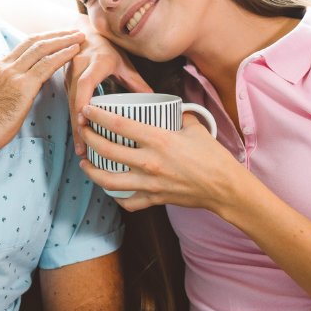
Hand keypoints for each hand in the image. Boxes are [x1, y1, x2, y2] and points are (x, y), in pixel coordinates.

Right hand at [0, 30, 84, 155]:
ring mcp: (12, 74)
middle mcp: (4, 67)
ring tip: (79, 37)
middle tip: (73, 31)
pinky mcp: (22, 86)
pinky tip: (74, 51)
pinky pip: (46, 65)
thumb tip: (20, 92)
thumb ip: (7, 89)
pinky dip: (63, 55)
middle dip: (56, 35)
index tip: (57, 37)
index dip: (43, 39)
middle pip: (34, 42)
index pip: (23, 46)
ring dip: (63, 40)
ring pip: (42, 49)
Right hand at [65, 28, 150, 155]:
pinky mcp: (65, 83)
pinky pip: (70, 104)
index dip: (84, 101)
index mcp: (95, 62)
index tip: (85, 120)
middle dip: (78, 125)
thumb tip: (154, 101)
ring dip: (75, 127)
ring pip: (70, 105)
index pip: (85, 82)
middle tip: (84, 148)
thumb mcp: (124, 63)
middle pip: (75, 100)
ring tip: (81, 149)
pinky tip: (80, 138)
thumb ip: (136, 82)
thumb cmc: (106, 49)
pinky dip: (74, 121)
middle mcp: (78, 69)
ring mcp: (69, 76)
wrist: (84, 34)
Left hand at [80, 105, 250, 214]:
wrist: (227, 189)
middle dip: (88, 138)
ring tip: (84, 163)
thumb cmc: (214, 158)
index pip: (119, 124)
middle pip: (106, 149)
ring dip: (91, 171)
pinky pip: (128, 202)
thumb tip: (170, 109)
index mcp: (159, 140)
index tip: (87, 109)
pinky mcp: (154, 199)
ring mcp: (149, 183)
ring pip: (108, 179)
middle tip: (82, 131)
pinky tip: (111, 189)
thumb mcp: (196, 129)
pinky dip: (116, 196)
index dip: (98, 115)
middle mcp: (149, 162)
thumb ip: (179, 116)